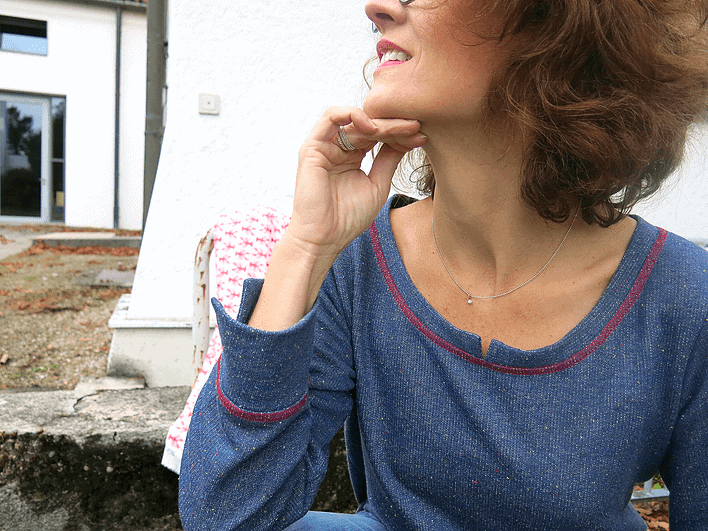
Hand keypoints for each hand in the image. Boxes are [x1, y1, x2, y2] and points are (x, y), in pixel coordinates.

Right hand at [285, 106, 426, 262]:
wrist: (324, 239)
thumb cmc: (348, 218)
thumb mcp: (377, 184)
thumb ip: (388, 159)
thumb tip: (408, 139)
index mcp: (351, 155)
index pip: (377, 134)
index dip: (399, 133)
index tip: (421, 136)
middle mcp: (337, 148)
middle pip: (368, 124)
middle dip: (394, 125)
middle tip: (415, 127)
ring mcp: (324, 146)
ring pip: (354, 120)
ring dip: (378, 122)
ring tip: (398, 129)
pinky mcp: (312, 147)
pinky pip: (331, 117)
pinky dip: (352, 115)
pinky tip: (372, 127)